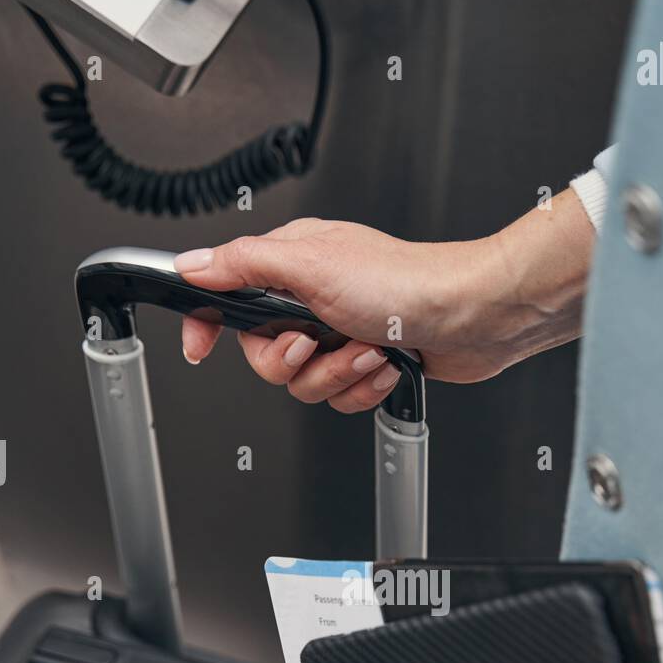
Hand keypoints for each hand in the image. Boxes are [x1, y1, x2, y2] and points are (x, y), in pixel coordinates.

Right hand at [173, 190, 592, 411]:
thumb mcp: (310, 264)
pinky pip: (339, 398)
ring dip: (337, 373)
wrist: (470, 317)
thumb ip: (243, 265)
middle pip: (265, 355)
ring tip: (366, 349)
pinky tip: (384, 364)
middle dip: (295, 361)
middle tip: (318, 341)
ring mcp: (339, 333)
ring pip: (303, 384)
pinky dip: (362, 388)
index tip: (199, 346)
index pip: (227, 294)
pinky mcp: (365, 364)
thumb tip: (192, 265)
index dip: (208, 322)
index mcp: (291, 266)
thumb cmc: (406, 283)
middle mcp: (312, 299)